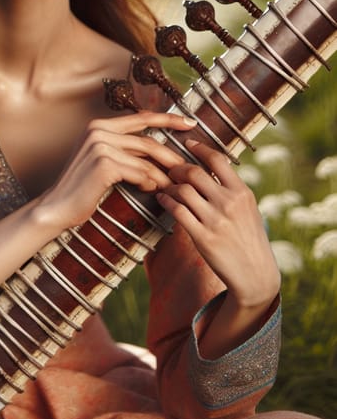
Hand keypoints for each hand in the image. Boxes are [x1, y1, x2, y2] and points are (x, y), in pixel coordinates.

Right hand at [35, 111, 196, 233]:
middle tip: (187, 169)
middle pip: (147, 141)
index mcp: (99, 125)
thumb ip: (125, 149)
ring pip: (146, 160)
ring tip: (171, 186)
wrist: (58, 206)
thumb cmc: (81, 186)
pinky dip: (150, 183)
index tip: (189, 122)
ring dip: (163, 175)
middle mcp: (99, 130)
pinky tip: (151, 189)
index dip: (168, 119)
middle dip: (171, 157)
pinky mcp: (104, 164)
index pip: (141, 117)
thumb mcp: (102, 159)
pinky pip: (139, 173)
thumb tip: (157, 151)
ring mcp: (100, 146)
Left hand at [156, 139, 280, 308]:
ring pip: (182, 190)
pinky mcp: (203, 237)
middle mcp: (229, 203)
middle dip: (177, 168)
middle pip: (194, 172)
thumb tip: (209, 166)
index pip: (217, 160)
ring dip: (170, 186)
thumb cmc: (248, 238)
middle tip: (171, 171)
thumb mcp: (248, 208)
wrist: (255, 274)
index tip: (188, 144)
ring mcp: (216, 220)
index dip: (199, 148)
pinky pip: (177, 210)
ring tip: (166, 187)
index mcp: (242, 192)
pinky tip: (163, 199)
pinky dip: (166, 201)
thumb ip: (230, 189)